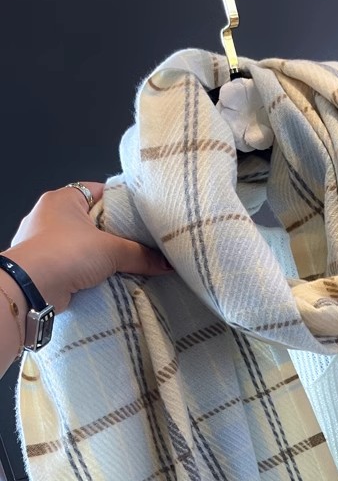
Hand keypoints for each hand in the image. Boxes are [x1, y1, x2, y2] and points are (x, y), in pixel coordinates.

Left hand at [4, 182, 169, 313]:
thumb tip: (165, 264)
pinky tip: (108, 280)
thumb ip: (140, 254)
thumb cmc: (64, 253)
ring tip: (128, 264)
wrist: (31, 288)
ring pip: (84, 245)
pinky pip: (75, 264)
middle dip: (116, 234)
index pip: (99, 192)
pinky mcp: (46, 265)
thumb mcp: (110, 250)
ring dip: (102, 256)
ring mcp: (45, 242)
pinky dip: (90, 272)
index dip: (121, 202)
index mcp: (62, 199)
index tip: (142, 216)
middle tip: (141, 243)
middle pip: (93, 221)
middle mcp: (50, 216)